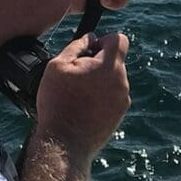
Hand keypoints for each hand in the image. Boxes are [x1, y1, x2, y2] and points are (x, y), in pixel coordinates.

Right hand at [34, 33, 130, 158]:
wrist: (64, 143)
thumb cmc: (58, 102)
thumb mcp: (57, 65)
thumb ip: (77, 46)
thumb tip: (90, 38)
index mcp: (109, 67)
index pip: (119, 40)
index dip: (105, 40)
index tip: (91, 50)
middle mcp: (122, 82)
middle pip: (115, 61)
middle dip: (99, 63)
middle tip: (77, 76)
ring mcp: (123, 101)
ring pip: (113, 80)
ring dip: (99, 82)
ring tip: (78, 94)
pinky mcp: (119, 116)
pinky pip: (112, 97)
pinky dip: (101, 98)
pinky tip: (83, 107)